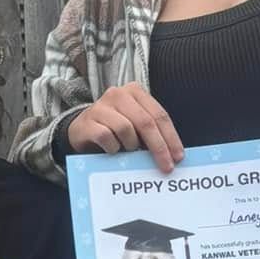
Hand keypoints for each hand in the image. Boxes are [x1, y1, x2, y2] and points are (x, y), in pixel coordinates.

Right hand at [65, 87, 183, 175]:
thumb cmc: (114, 130)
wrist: (81, 131)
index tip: (178, 157)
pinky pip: (106, 137)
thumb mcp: (136, 126)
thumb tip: (173, 154)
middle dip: (159, 147)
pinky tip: (113, 151)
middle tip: (166, 167)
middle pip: (145, 122)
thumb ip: (152, 133)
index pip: (159, 115)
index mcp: (135, 92)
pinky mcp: (87, 122)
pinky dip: (113, 148)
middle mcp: (118, 94)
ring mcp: (101, 106)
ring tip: (129, 152)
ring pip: (126, 129)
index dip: (171, 137)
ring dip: (131, 146)